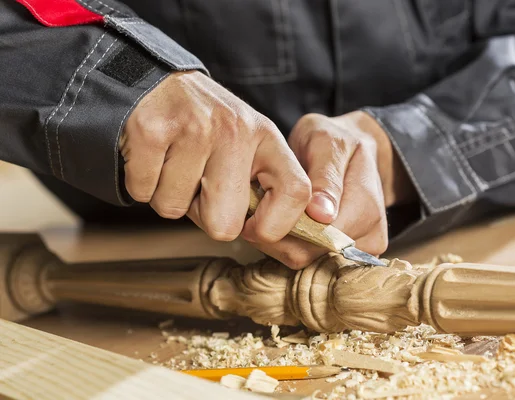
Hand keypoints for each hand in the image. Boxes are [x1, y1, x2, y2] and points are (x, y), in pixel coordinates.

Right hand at [120, 71, 310, 246]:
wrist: (156, 81)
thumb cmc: (205, 128)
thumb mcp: (247, 146)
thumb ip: (264, 191)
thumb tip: (278, 246)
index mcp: (267, 137)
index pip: (297, 193)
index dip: (276, 225)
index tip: (254, 229)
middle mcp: (236, 131)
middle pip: (224, 224)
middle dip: (204, 217)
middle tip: (199, 186)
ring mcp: (193, 128)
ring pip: (174, 209)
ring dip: (168, 196)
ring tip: (174, 162)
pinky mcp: (151, 130)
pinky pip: (143, 193)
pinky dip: (142, 184)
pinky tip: (152, 157)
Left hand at [246, 111, 415, 267]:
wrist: (352, 150)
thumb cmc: (334, 141)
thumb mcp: (326, 142)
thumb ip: (325, 176)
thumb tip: (323, 215)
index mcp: (365, 205)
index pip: (316, 237)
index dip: (281, 225)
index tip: (261, 204)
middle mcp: (371, 235)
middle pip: (309, 255)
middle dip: (279, 234)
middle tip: (263, 206)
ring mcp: (365, 250)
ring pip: (307, 262)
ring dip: (284, 240)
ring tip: (278, 210)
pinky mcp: (354, 258)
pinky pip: (313, 263)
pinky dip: (294, 245)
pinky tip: (290, 223)